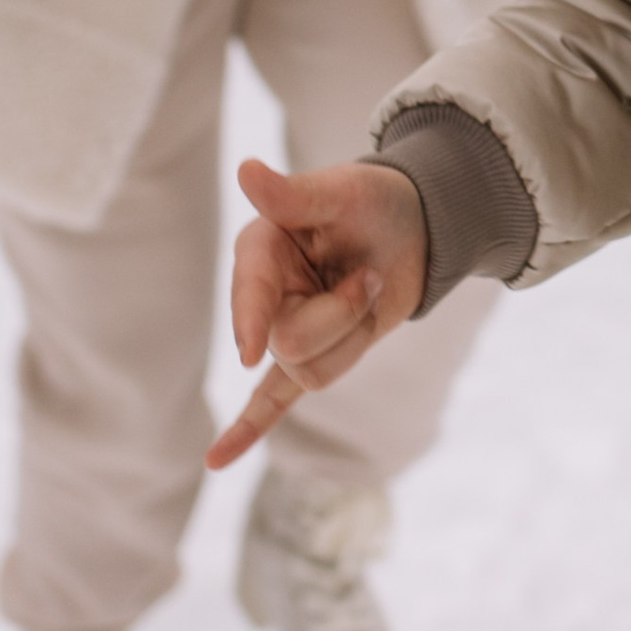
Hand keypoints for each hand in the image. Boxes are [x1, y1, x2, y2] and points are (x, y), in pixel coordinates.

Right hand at [205, 157, 429, 467]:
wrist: (415, 226)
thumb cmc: (373, 202)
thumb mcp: (341, 192)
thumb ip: (292, 194)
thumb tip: (246, 170)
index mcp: (259, 250)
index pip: (249, 293)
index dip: (252, 319)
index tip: (251, 348)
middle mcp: (265, 294)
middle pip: (288, 344)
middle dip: (342, 316)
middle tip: (369, 276)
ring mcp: (286, 328)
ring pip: (309, 372)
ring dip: (353, 338)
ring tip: (367, 293)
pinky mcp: (312, 354)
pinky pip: (273, 400)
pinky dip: (247, 429)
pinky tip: (216, 460)